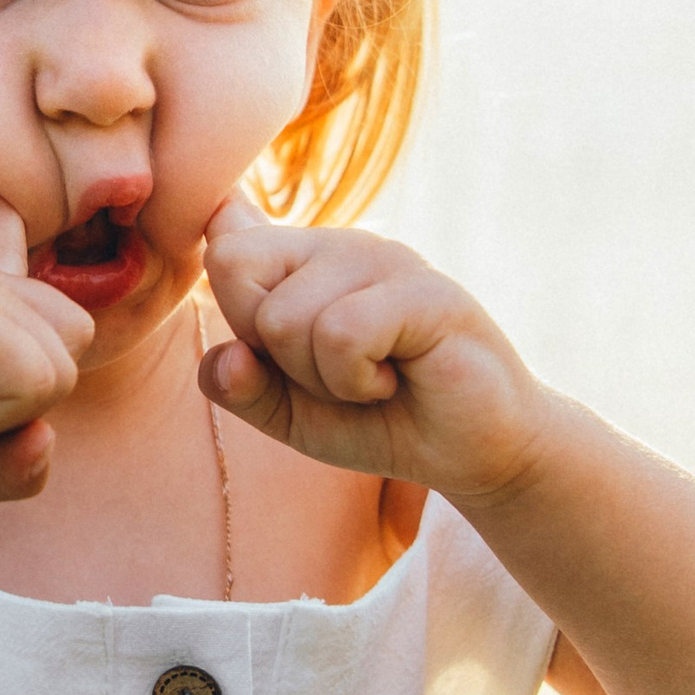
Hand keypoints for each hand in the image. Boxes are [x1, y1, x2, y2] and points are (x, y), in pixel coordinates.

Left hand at [199, 195, 545, 502]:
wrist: (472, 451)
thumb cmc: (379, 420)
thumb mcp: (287, 413)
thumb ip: (237, 383)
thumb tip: (225, 356)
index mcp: (302, 257)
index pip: (223, 247)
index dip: (237, 318)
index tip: (288, 356)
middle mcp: (339, 243)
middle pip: (235, 268)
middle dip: (272, 350)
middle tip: (336, 372)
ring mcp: (384, 258)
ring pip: (283, 314)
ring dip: (321, 377)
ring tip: (373, 378)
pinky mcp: (424, 290)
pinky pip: (340, 332)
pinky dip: (356, 380)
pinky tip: (395, 379)